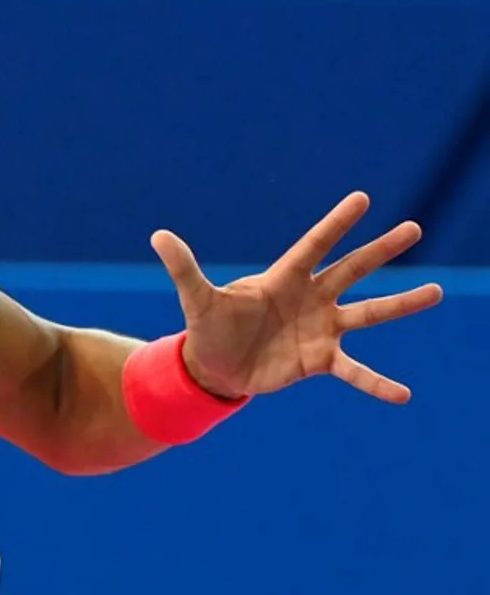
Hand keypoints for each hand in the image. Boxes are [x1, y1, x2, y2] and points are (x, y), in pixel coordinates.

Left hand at [152, 192, 442, 403]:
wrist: (216, 368)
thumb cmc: (210, 326)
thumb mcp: (196, 298)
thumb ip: (184, 269)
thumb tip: (158, 235)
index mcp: (283, 278)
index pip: (314, 246)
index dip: (335, 225)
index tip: (362, 199)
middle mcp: (310, 298)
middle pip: (351, 270)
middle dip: (380, 250)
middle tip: (414, 228)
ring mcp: (320, 329)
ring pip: (367, 313)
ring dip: (400, 304)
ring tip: (435, 292)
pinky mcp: (320, 361)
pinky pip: (355, 371)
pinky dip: (377, 383)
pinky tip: (404, 395)